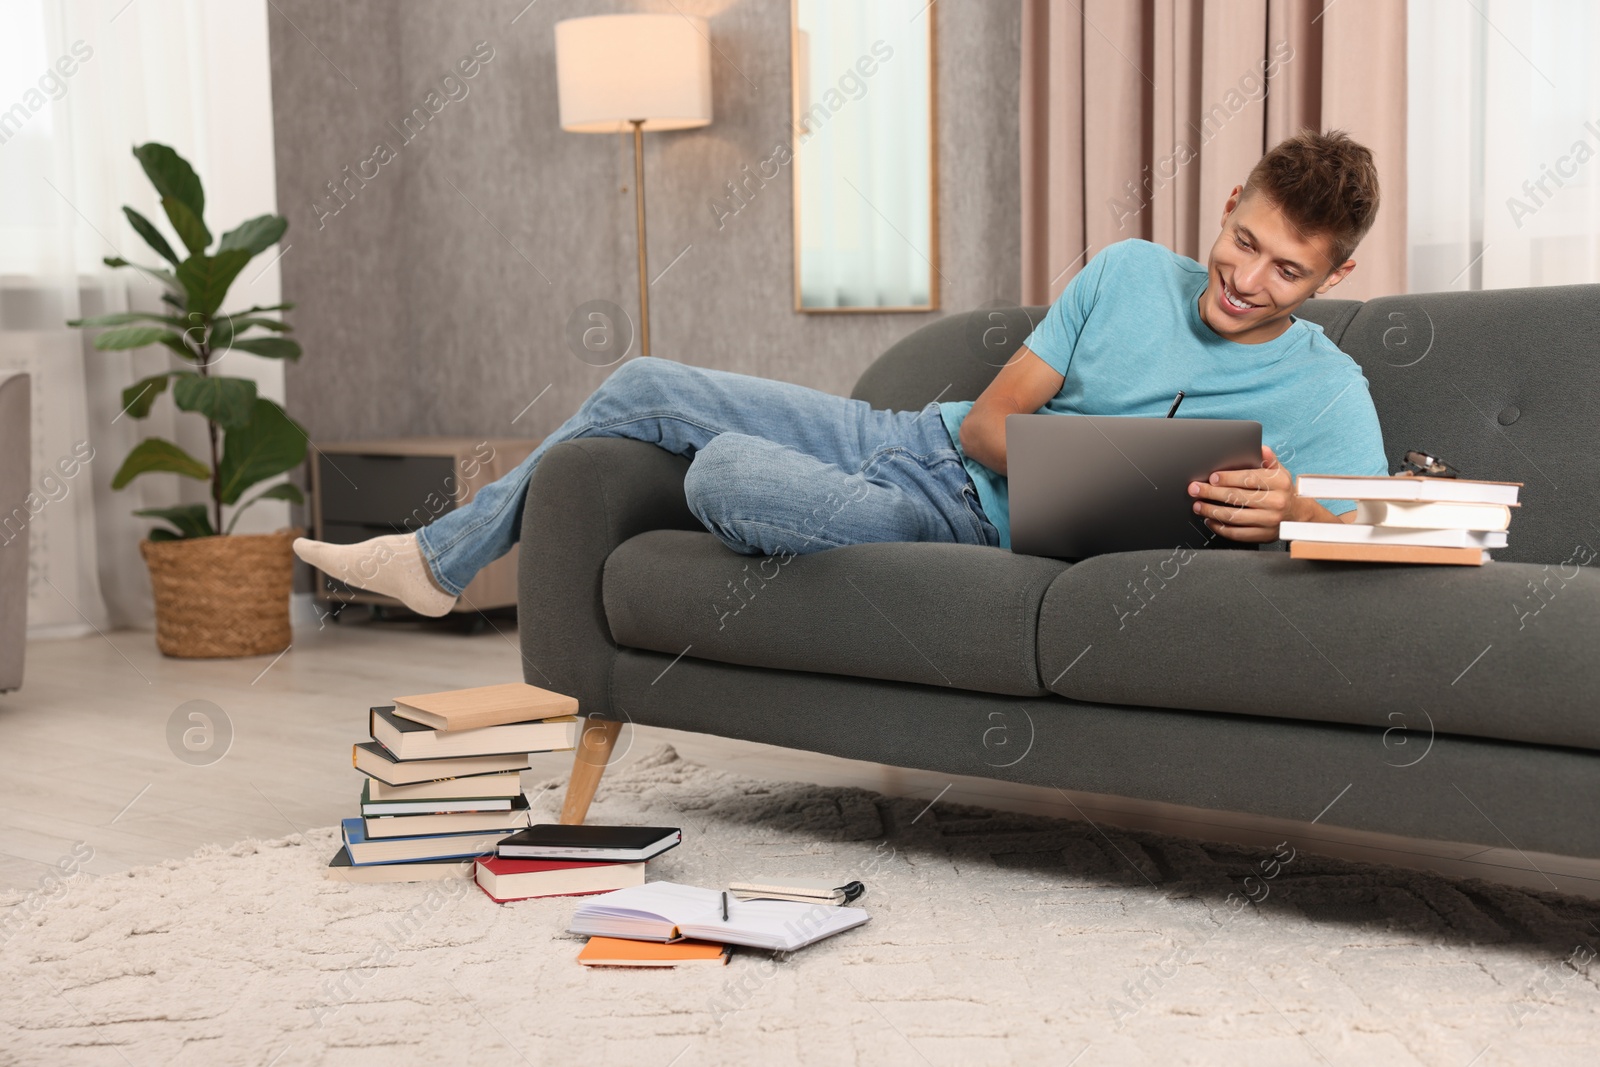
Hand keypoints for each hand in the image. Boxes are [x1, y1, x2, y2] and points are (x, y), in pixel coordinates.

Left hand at [1187, 445, 1301, 542]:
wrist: (1297, 515)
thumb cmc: (1282, 490)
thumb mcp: (1280, 472)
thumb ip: (1268, 460)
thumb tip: (1260, 449)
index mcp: (1279, 483)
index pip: (1249, 478)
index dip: (1228, 478)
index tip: (1212, 478)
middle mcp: (1275, 502)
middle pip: (1237, 497)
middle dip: (1211, 493)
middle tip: (1195, 489)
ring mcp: (1269, 521)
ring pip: (1234, 516)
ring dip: (1211, 511)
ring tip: (1198, 505)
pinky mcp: (1263, 536)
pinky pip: (1237, 533)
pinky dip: (1220, 527)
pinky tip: (1209, 521)